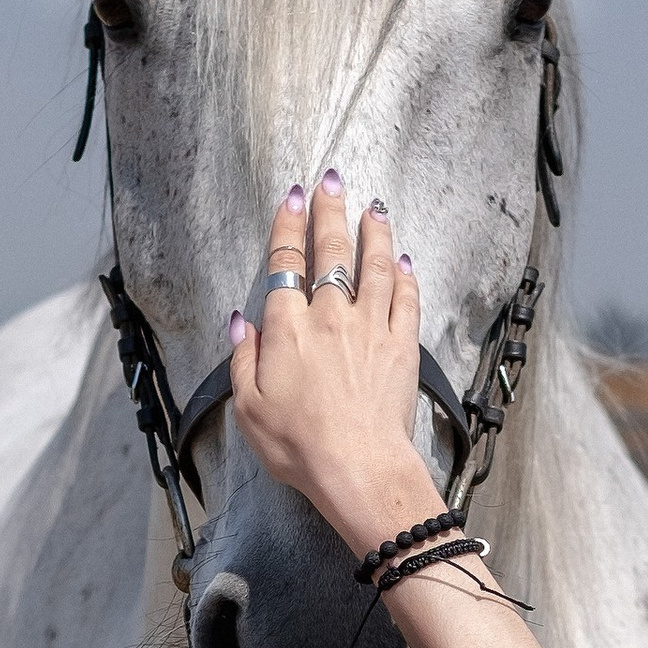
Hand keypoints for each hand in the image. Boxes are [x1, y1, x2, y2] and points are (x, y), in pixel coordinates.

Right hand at [228, 170, 439, 559]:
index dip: (287, 226)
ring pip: (374, 264)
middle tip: (331, 180)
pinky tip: (403, 259)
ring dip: (373, 231)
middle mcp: (330, 317)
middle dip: (329, 210)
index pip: (285, 264)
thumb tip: (242, 325)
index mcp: (288, 329)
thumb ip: (243, 360)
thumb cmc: (300, 446)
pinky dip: (404, 274)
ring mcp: (371, 327)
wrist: (358, 467)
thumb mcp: (248, 408)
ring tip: (373, 206)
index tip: (291, 198)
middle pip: (330, 250)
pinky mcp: (401, 346)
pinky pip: (405, 298)